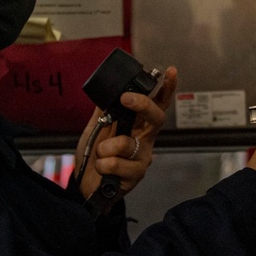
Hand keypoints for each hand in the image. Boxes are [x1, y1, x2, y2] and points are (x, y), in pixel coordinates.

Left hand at [75, 67, 177, 201]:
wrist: (85, 184)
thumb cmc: (94, 155)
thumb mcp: (96, 128)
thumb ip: (104, 110)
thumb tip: (108, 88)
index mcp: (137, 124)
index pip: (156, 104)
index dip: (166, 88)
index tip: (170, 71)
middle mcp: (145, 139)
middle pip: (156, 117)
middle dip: (142, 104)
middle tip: (126, 98)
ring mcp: (142, 157)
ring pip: (127, 143)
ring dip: (105, 147)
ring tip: (100, 154)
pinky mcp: (136, 175)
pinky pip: (116, 163)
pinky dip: (102, 164)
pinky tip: (102, 168)